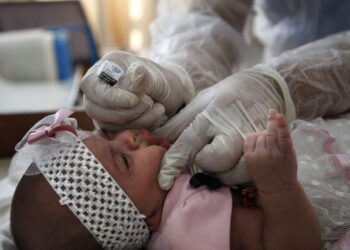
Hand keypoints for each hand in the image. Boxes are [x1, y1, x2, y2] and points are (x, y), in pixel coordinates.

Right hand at [81, 51, 193, 130]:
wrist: (171, 96)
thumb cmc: (162, 82)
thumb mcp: (158, 77)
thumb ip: (145, 77)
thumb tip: (136, 72)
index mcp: (106, 67)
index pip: (91, 85)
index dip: (110, 97)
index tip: (134, 100)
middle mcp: (98, 88)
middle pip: (95, 108)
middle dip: (128, 112)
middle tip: (151, 103)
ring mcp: (102, 107)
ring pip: (107, 123)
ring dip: (138, 120)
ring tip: (158, 108)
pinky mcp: (110, 123)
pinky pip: (118, 132)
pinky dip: (140, 126)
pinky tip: (155, 116)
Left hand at [156, 65, 295, 189]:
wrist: (266, 86)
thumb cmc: (228, 95)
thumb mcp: (202, 100)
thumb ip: (181, 121)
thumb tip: (158, 137)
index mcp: (213, 114)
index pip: (189, 143)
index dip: (173, 164)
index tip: (164, 181)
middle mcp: (235, 128)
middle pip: (216, 161)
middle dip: (205, 164)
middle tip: (204, 156)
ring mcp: (255, 141)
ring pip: (236, 174)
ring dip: (223, 174)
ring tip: (220, 162)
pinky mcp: (269, 150)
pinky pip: (251, 175)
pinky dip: (238, 175)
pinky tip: (234, 164)